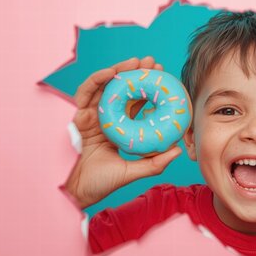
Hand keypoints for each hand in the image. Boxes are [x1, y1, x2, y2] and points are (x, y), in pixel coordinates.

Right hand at [64, 56, 181, 208]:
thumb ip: (154, 162)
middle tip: (152, 62)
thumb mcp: (133, 171)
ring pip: (104, 87)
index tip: (163, 77)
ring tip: (135, 62)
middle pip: (121, 90)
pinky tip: (111, 73)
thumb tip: (178, 150)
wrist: (77, 193)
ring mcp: (90, 117)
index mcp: (118, 128)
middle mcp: (105, 119)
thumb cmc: (102, 184)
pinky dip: (97, 80)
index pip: (136, 103)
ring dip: (119, 71)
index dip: (148, 89)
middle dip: (136, 73)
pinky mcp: (77, 117)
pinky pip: (86, 93)